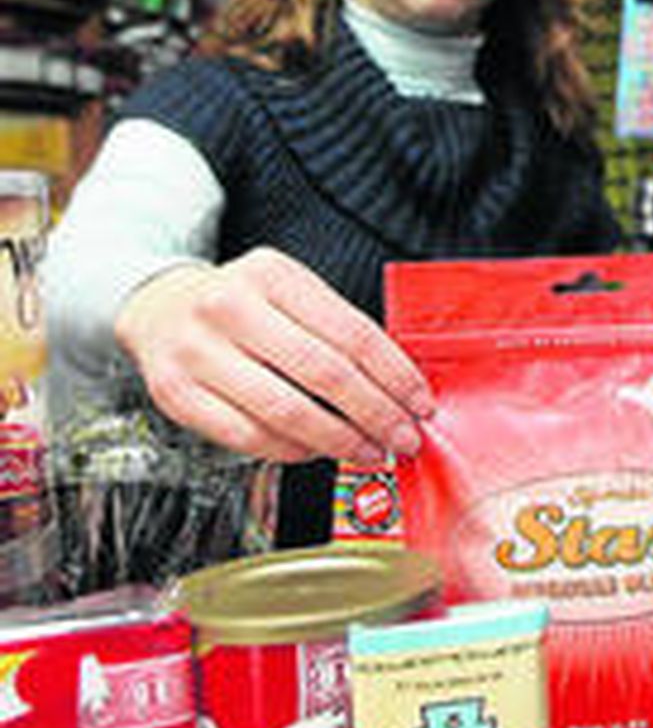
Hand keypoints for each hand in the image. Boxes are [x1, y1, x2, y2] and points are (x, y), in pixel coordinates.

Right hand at [114, 247, 433, 463]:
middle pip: (324, 374)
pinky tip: (318, 451)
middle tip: (403, 438)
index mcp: (273, 275)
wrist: (157, 307)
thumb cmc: (243, 304)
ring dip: (339, 441)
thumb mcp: (289, 291)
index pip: (352, 333)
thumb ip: (336, 329)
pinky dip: (292, 451)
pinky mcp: (176, 395)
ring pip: (286, 412)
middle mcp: (230, 308)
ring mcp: (198, 353)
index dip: (395, 375)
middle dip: (376, 414)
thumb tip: (398, 386)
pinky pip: (248, 437)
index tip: (420, 404)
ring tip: (369, 451)